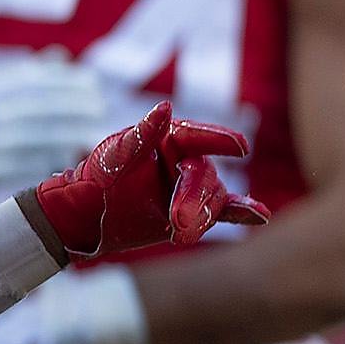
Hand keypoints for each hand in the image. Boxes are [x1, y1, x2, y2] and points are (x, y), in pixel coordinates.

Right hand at [0, 54, 107, 197]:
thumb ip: (21, 74)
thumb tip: (60, 55)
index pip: (33, 78)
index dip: (68, 80)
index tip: (93, 82)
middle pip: (41, 106)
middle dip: (77, 106)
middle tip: (100, 108)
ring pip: (38, 137)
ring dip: (70, 135)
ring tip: (89, 133)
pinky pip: (25, 165)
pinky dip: (49, 160)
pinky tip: (66, 157)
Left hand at [33, 100, 264, 258]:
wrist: (84, 217)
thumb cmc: (97, 178)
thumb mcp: (115, 156)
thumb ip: (142, 134)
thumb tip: (166, 107)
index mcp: (169, 139)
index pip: (199, 137)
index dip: (220, 141)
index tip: (240, 148)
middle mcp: (185, 161)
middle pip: (204, 176)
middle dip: (193, 199)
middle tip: (177, 222)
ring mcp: (192, 187)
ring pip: (213, 199)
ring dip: (201, 217)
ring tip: (180, 236)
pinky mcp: (195, 212)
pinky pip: (225, 210)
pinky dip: (243, 212)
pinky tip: (260, 216)